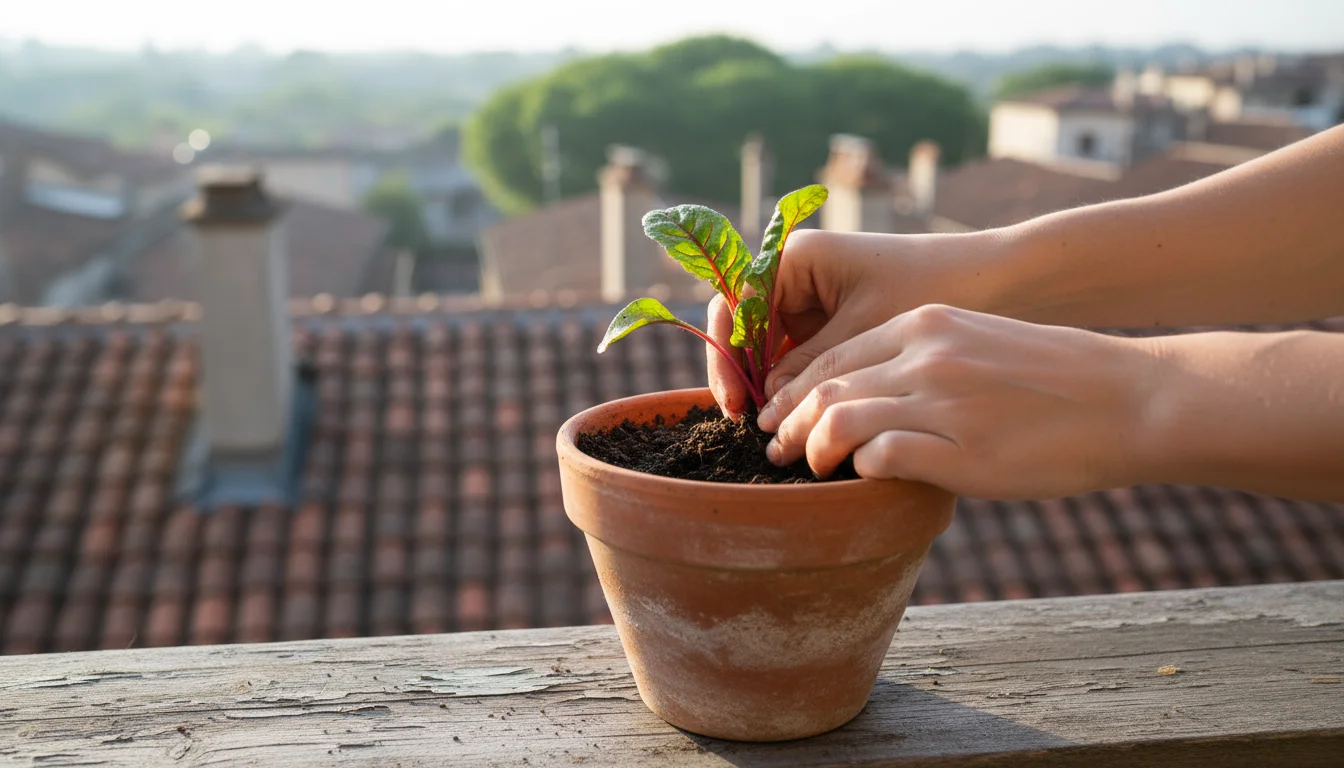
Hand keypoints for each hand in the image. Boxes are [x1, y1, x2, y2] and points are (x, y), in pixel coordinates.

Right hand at [707, 229, 997, 419]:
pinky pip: (799, 356)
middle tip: (749, 427)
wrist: (998, 280)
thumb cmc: (933, 288)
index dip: (727, 356)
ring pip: (770, 348)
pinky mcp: (835, 323)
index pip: (735, 304)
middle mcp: (797, 274)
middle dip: (743, 376)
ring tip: (777, 433)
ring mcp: (815, 300)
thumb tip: (767, 403)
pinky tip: (804, 420)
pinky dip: (798, 386)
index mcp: (796, 257)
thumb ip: (811, 364)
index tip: (736, 404)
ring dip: (769, 387)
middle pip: (746, 329)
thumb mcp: (866, 332)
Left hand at [754, 305, 1161, 498]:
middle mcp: (924, 355)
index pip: (833, 355)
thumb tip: (873, 399)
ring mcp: (941, 401)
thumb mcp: (980, 343)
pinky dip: (858, 468)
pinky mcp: (961, 448)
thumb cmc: (1058, 378)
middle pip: (824, 387)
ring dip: (810, 448)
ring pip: (838, 420)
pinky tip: (860, 478)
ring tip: (806, 468)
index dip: (794, 389)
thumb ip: (924, 361)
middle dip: (787, 421)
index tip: (778, 413)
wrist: (1129, 399)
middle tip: (773, 447)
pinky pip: (880, 456)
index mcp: (925, 325)